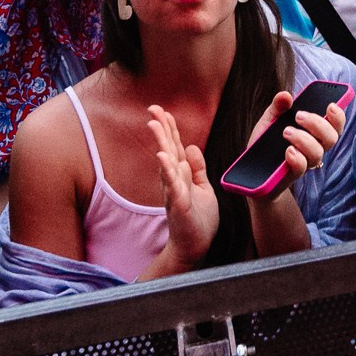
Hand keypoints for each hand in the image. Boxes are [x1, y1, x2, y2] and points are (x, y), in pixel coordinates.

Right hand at [147, 103, 221, 268]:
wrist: (195, 246)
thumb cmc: (198, 218)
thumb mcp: (202, 188)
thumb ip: (197, 168)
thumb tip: (192, 146)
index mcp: (181, 174)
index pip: (175, 146)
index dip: (169, 128)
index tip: (161, 110)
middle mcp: (174, 180)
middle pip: (168, 149)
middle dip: (161, 128)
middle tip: (153, 109)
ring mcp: (175, 191)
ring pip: (168, 163)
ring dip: (162, 143)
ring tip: (155, 125)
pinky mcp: (179, 205)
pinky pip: (173, 186)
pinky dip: (168, 172)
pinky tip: (163, 158)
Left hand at [241, 89, 346, 200]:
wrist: (252, 171)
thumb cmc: (266, 143)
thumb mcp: (270, 120)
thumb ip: (278, 107)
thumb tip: (286, 96)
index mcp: (313, 132)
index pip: (335, 125)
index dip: (338, 116)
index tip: (331, 106)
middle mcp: (314, 147)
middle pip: (331, 138)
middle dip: (318, 124)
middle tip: (299, 116)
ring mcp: (305, 162)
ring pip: (318, 153)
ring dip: (304, 139)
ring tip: (286, 131)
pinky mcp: (293, 174)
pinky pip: (303, 167)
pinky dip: (297, 158)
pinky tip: (288, 150)